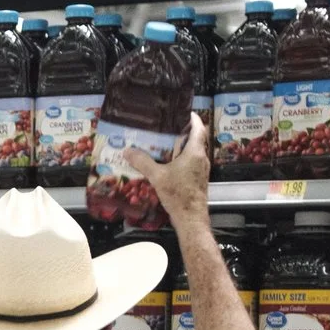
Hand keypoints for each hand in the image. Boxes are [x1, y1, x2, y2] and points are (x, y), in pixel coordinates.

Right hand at [127, 113, 210, 228]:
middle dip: (183, 131)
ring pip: (193, 150)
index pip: (199, 128)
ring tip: (166, 142)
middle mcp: (201, 158)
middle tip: (168, 126)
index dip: (192, 118)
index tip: (183, 111)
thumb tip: (128, 151)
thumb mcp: (157, 177)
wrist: (191, 217)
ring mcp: (201, 169)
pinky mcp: (198, 178)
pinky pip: (191, 162)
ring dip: (182, 145)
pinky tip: (168, 162)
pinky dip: (181, 157)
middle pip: (196, 138)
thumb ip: (143, 162)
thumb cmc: (178, 194)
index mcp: (195, 152)